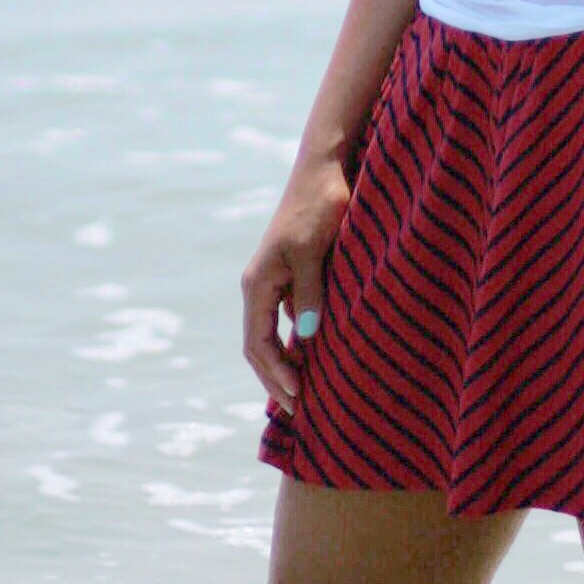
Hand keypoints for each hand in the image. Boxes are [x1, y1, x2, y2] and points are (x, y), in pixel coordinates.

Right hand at [240, 156, 352, 410]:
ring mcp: (274, 282)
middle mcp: (259, 287)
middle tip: (301, 413)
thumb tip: (305, 340)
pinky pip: (286, 321)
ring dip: (283, 367)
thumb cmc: (319, 207)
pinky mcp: (291, 276)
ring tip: (305, 397)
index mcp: (258, 284)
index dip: (276, 374)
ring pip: (270, 336)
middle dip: (276, 380)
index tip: (299, 398)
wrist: (325, 170)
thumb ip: (310, 294)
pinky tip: (314, 361)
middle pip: (258, 347)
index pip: (258, 343)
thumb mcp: (313, 252)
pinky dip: (295, 346)